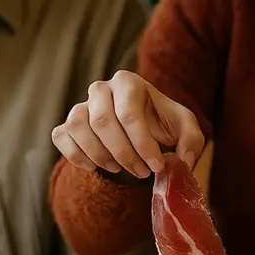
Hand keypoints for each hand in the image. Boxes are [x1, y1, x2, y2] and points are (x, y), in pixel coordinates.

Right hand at [52, 70, 204, 178]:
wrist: (139, 130)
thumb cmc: (161, 124)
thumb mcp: (185, 128)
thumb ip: (192, 141)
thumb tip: (183, 162)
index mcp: (129, 82)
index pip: (129, 113)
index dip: (142, 144)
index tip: (156, 166)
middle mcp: (100, 89)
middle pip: (102, 121)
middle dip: (124, 153)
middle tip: (141, 172)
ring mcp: (81, 105)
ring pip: (78, 128)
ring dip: (99, 155)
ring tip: (119, 168)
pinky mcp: (67, 124)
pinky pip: (62, 137)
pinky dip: (76, 156)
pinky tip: (95, 167)